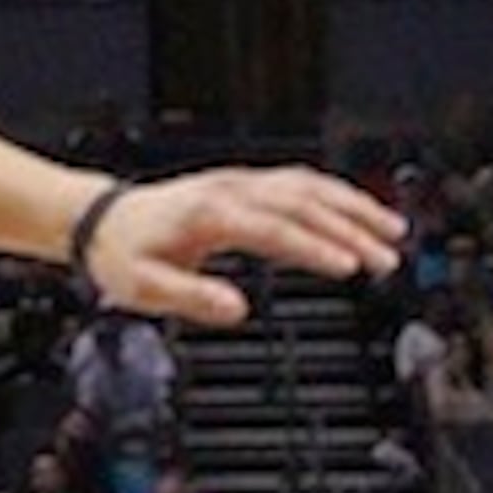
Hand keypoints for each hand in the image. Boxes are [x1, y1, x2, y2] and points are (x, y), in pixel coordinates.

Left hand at [84, 169, 402, 327]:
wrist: (100, 219)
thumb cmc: (120, 254)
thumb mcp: (143, 286)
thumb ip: (190, 297)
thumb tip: (236, 311)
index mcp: (210, 215)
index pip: (275, 229)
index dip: (315, 248)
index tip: (350, 267)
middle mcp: (231, 191)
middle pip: (304, 204)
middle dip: (351, 230)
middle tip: (387, 259)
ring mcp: (240, 183)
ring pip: (309, 186)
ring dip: (353, 207)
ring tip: (393, 232)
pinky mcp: (245, 183)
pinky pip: (300, 181)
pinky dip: (335, 195)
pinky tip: (360, 212)